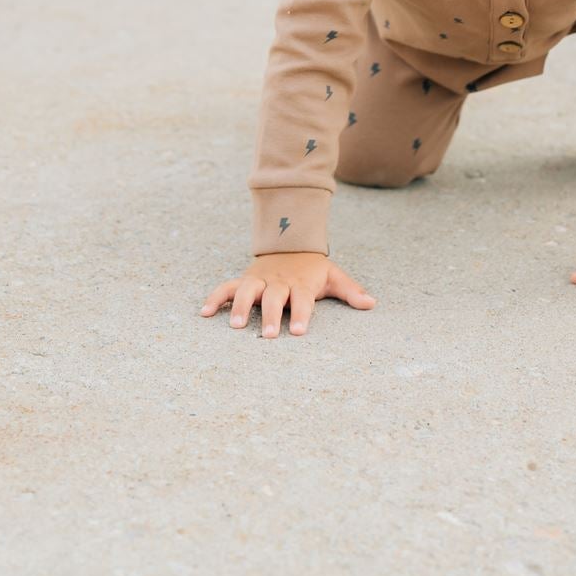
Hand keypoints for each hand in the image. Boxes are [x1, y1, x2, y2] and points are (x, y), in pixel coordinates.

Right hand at [201, 252, 375, 338]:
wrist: (290, 240)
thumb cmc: (313, 268)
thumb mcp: (333, 276)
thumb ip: (350, 291)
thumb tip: (371, 304)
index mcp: (301, 284)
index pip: (302, 300)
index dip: (300, 315)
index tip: (298, 331)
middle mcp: (279, 282)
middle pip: (274, 298)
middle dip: (269, 316)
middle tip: (266, 335)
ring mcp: (259, 280)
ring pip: (247, 291)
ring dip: (239, 306)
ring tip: (233, 325)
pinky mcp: (245, 279)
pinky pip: (227, 287)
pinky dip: (215, 298)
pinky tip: (204, 313)